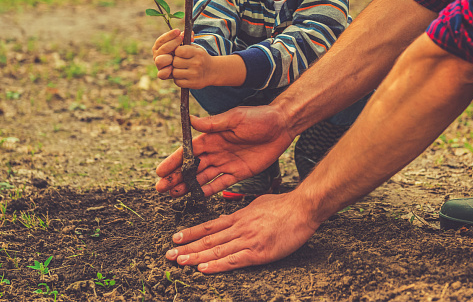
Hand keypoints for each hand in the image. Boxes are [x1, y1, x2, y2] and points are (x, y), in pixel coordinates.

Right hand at [152, 28, 182, 79]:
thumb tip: (191, 34)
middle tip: (181, 38)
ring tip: (176, 55)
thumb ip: (185, 38)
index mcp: (159, 47)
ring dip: (167, 57)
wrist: (184, 66)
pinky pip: (161, 74)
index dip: (169, 35)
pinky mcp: (162, 74)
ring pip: (159, 61)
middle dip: (172, 43)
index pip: (161, 40)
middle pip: (162, 49)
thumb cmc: (182, 52)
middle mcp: (157, 55)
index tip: (178, 31)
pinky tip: (172, 68)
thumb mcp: (183, 44)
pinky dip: (166, 71)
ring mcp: (159, 65)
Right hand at [155, 104, 294, 197]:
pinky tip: (195, 197)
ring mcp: (227, 163)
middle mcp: (217, 151)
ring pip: (202, 177)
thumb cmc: (259, 117)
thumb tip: (190, 120)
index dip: (173, 161)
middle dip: (176, 177)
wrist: (282, 126)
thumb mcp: (235, 117)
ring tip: (172, 195)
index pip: (188, 151)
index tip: (160, 171)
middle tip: (161, 188)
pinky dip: (207, 191)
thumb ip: (213, 124)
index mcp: (213, 136)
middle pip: (192, 167)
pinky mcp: (239, 173)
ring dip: (187, 185)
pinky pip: (220, 184)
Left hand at [165, 191, 319, 272]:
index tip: (176, 238)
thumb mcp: (258, 204)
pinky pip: (234, 260)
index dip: (191, 233)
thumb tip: (228, 218)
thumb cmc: (284, 206)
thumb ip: (243, 213)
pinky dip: (217, 265)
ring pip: (216, 250)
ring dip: (196, 257)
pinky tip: (203, 269)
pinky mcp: (258, 252)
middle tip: (169, 255)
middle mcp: (240, 227)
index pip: (210, 226)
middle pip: (208, 240)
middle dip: (187, 247)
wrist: (303, 208)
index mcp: (240, 216)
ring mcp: (248, 240)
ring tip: (179, 262)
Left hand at [170, 43, 213, 88]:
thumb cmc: (200, 58)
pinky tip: (184, 76)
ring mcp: (195, 74)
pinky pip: (177, 82)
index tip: (180, 54)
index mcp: (197, 53)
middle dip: (176, 62)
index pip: (178, 51)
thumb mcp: (196, 49)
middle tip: (181, 63)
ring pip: (175, 72)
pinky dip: (178, 79)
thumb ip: (184, 46)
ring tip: (182, 69)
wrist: (213, 71)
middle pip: (175, 62)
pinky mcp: (192, 84)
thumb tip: (170, 47)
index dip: (177, 52)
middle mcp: (196, 63)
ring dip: (176, 71)